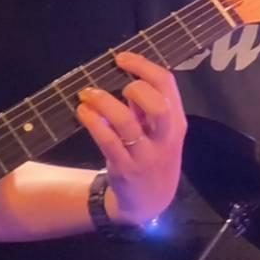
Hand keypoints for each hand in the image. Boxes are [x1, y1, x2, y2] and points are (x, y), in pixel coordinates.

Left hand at [75, 51, 187, 224]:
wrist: (151, 201)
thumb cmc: (153, 157)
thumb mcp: (159, 131)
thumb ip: (145, 106)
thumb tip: (124, 73)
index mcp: (176, 122)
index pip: (167, 85)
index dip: (143, 66)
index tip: (121, 58)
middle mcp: (165, 138)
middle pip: (158, 105)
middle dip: (135, 87)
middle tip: (116, 84)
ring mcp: (146, 155)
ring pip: (126, 123)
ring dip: (103, 103)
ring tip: (87, 94)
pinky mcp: (126, 169)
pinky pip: (108, 141)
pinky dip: (93, 123)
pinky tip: (83, 112)